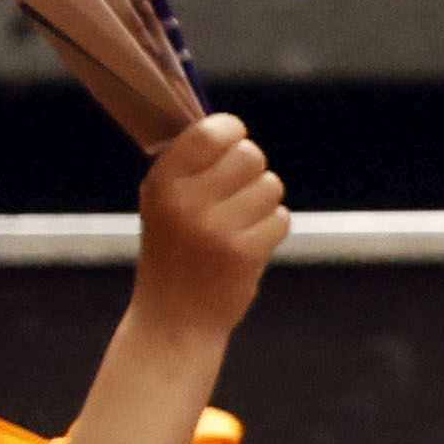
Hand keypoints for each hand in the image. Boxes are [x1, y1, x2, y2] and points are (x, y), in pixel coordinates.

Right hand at [127, 113, 285, 352]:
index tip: (233, 139)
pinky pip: (281, 218)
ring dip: (264, 201)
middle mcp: (187, 201)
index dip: (231, 130)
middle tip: (240, 187)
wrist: (175, 316)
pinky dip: (272, 228)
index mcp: (163, 182)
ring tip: (240, 220)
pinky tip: (249, 242)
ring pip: (271, 185)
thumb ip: (190, 166)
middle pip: (250, 154)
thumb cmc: (173, 252)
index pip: (210, 132)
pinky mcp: (246, 251)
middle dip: (253, 168)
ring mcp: (217, 227)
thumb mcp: (163, 203)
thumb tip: (229, 128)